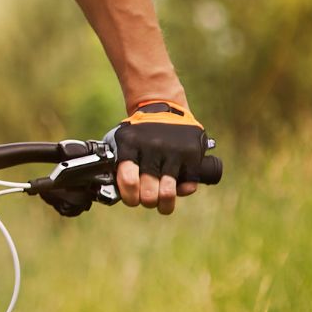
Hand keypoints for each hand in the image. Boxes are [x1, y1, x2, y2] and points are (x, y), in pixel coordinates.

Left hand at [112, 99, 208, 214]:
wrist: (163, 106)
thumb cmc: (139, 132)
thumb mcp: (122, 141)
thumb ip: (119, 165)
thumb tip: (121, 195)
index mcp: (130, 144)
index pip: (128, 180)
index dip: (130, 197)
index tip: (132, 199)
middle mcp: (152, 146)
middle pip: (148, 192)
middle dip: (147, 201)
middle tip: (148, 199)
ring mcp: (173, 150)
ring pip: (168, 192)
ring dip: (164, 204)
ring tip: (163, 204)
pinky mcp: (191, 153)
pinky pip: (188, 185)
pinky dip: (183, 191)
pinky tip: (178, 188)